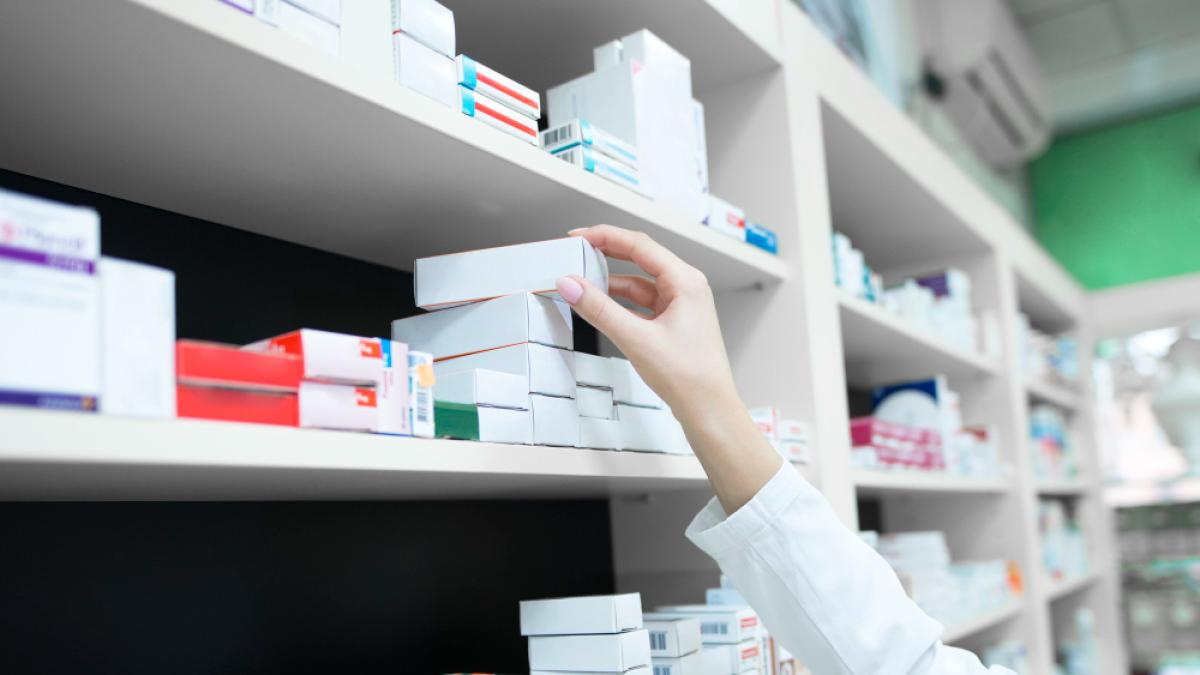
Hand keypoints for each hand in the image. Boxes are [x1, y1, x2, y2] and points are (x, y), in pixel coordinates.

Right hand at [555, 225, 738, 421]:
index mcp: (686, 282)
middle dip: (607, 253)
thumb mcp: (636, 339)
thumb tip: (571, 285)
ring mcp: (681, 305)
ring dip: (611, 280)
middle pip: (640, 258)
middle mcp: (687, 287)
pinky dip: (621, 301)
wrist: (708, 410)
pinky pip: (643, 302)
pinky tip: (602, 305)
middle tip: (577, 251)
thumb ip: (599, 309)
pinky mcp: (674, 322)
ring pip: (640, 282)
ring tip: (583, 281)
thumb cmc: (689, 377)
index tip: (578, 237)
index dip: (605, 236)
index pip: (640, 245)